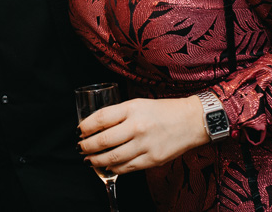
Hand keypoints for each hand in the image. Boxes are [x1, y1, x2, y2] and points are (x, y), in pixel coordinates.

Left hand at [77, 96, 208, 173]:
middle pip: (103, 140)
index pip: (100, 119)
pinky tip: (107, 166)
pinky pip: (127, 167)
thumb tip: (96, 126)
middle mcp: (137, 127)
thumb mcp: (138, 104)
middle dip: (87, 146)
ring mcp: (145, 145)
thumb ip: (118, 114)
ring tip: (89, 159)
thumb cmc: (163, 110)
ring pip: (113, 157)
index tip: (79, 131)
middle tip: (80, 147)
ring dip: (96, 160)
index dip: (85, 127)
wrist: (192, 121)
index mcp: (132, 109)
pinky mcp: (153, 160)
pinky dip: (114, 168)